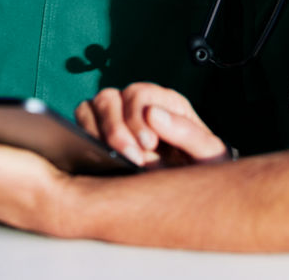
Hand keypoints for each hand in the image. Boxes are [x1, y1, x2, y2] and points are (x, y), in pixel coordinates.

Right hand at [75, 83, 228, 167]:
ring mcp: (115, 118)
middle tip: (133, 158)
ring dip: (97, 133)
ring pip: (90, 108)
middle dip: (116, 129)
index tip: (148, 145)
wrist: (193, 194)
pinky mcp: (98, 135)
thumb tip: (152, 114)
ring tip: (114, 160)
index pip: (139, 95)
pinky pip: (80, 125)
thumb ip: (187, 133)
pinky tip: (99, 160)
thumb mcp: (208, 154)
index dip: (138, 118)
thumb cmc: (203, 171)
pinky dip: (83, 138)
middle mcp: (136, 105)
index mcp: (165, 103)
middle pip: (109, 98)